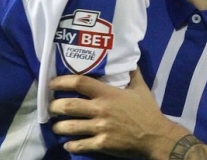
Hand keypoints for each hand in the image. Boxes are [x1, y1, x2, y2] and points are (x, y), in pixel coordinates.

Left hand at [49, 68, 185, 157]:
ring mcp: (100, 128)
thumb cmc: (148, 110)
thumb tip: (130, 60)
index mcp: (108, 93)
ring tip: (56, 126)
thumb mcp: (141, 88)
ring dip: (58, 127)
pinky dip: (70, 145)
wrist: (156, 136)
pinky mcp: (102, 144)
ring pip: (69, 127)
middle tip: (51, 107)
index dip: (62, 81)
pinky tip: (68, 143)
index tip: (52, 83)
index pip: (80, 83)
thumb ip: (133, 74)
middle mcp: (101, 109)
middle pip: (68, 105)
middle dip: (54, 107)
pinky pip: (79, 145)